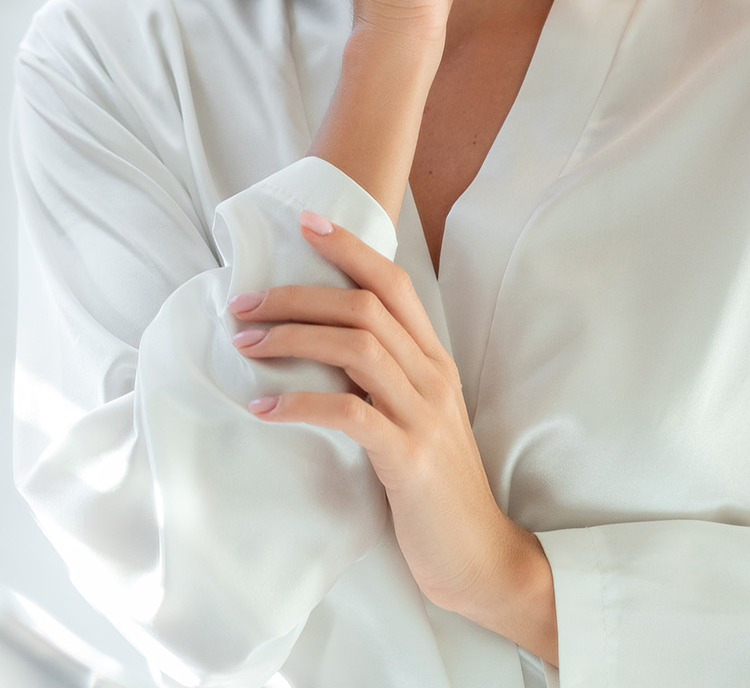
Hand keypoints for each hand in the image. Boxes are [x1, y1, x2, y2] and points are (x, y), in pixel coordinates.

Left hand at [230, 217, 542, 629]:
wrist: (476, 555)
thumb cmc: (434, 486)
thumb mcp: (416, 416)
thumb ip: (385, 377)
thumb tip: (323, 343)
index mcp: (435, 361)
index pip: (394, 283)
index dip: (350, 248)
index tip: (306, 222)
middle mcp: (432, 377)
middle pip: (365, 307)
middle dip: (299, 294)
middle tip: (245, 302)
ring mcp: (423, 416)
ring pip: (357, 347)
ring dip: (294, 338)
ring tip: (247, 343)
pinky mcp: (407, 459)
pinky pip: (349, 414)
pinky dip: (301, 403)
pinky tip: (263, 406)